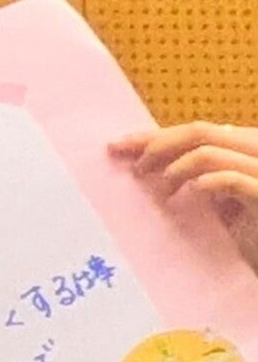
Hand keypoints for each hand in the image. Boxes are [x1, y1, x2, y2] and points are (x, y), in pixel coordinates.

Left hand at [116, 123, 257, 275]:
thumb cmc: (245, 229)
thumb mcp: (216, 195)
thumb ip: (192, 174)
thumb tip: (142, 161)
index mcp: (244, 147)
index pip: (195, 132)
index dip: (154, 136)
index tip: (118, 146)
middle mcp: (255, 151)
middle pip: (200, 133)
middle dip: (158, 145)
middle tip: (135, 168)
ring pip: (210, 153)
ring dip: (175, 168)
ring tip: (161, 189)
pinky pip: (231, 180)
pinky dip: (205, 182)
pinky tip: (192, 191)